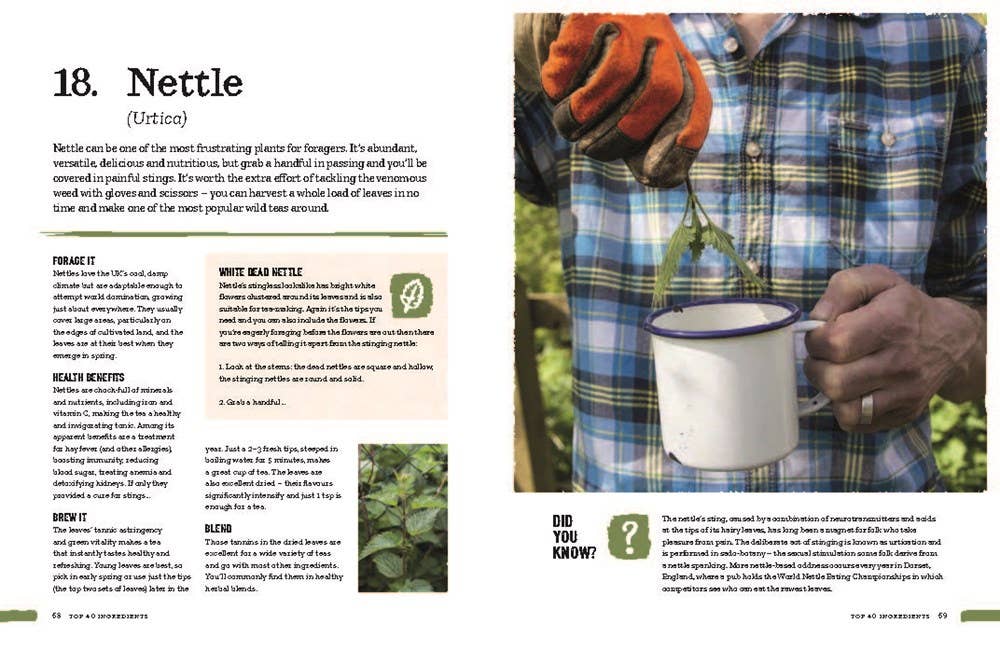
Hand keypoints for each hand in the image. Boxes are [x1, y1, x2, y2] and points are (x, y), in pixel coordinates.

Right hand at [538, 14, 711, 187]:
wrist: (571, 21)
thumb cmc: (603, 76)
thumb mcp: (629, 104)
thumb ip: (645, 139)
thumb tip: (662, 178)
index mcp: (678, 65)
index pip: (697, 100)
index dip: (685, 136)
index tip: (656, 172)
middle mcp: (660, 39)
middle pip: (662, 90)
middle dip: (625, 133)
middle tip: (591, 150)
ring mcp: (626, 21)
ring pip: (617, 75)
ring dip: (586, 113)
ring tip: (569, 123)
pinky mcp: (587, 14)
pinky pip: (576, 57)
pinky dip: (561, 85)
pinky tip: (556, 90)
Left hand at [804, 265, 985, 432]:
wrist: (949, 337)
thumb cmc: (901, 306)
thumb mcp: (876, 280)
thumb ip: (841, 289)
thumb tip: (817, 319)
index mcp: (892, 322)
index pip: (834, 343)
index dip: (815, 340)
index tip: (821, 335)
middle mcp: (902, 361)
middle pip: (835, 381)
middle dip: (816, 368)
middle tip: (824, 357)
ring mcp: (906, 392)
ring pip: (845, 409)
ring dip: (829, 391)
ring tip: (836, 373)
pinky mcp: (905, 412)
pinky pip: (857, 424)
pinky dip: (844, 409)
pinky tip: (851, 389)